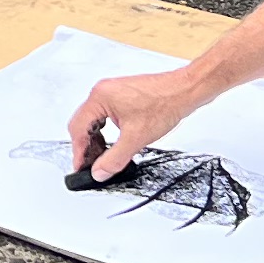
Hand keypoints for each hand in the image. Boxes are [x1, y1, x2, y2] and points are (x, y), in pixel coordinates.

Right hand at [66, 65, 205, 175]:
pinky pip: (105, 115)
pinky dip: (106, 131)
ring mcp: (112, 92)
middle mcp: (103, 91)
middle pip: (83, 123)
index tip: (81, 167)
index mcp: (100, 97)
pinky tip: (114, 142)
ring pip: (94, 120)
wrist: (185, 90)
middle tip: (92, 165)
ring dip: (97, 138)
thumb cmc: (165, 103)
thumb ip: (114, 158)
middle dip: (86, 146)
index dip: (79, 152)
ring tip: (103, 157)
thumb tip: (99, 171)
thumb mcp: (136, 138)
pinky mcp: (122, 95)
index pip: (78, 128)